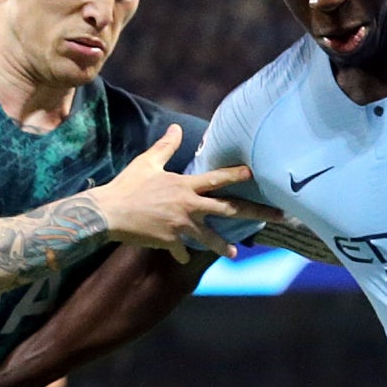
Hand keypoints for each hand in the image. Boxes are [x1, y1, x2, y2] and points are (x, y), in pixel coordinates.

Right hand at [88, 128, 252, 259]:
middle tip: (278, 216)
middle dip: (256, 213)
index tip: (255, 173)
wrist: (108, 213)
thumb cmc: (127, 186)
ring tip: (234, 254)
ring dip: (223, 246)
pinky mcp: (170, 241)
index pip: (217, 178)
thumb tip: (176, 128)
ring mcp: (181, 225)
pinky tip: (184, 257)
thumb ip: (166, 147)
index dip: (236, 174)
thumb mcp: (146, 163)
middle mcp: (188, 205)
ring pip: (210, 237)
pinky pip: (181, 249)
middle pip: (228, 209)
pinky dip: (182, 253)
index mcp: (184, 185)